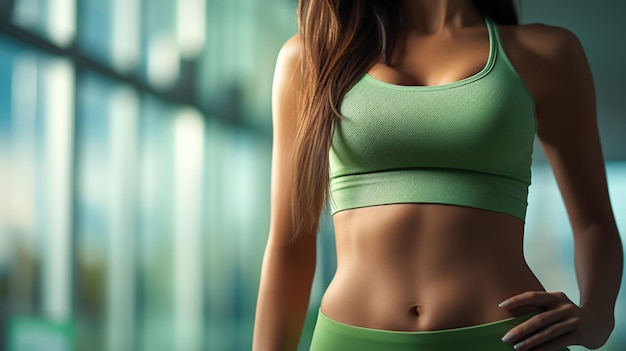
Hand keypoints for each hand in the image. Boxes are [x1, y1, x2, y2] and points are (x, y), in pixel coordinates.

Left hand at [498, 291, 613, 350]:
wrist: (599, 322)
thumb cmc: (568, 315)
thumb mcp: (557, 306)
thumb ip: (541, 310)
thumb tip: (513, 321)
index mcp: (556, 296)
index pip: (533, 296)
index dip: (517, 300)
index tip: (501, 305)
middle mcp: (565, 307)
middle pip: (539, 318)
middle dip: (520, 329)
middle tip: (505, 337)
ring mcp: (573, 320)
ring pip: (547, 333)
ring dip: (530, 341)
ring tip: (516, 347)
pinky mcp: (579, 334)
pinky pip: (558, 343)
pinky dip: (544, 348)